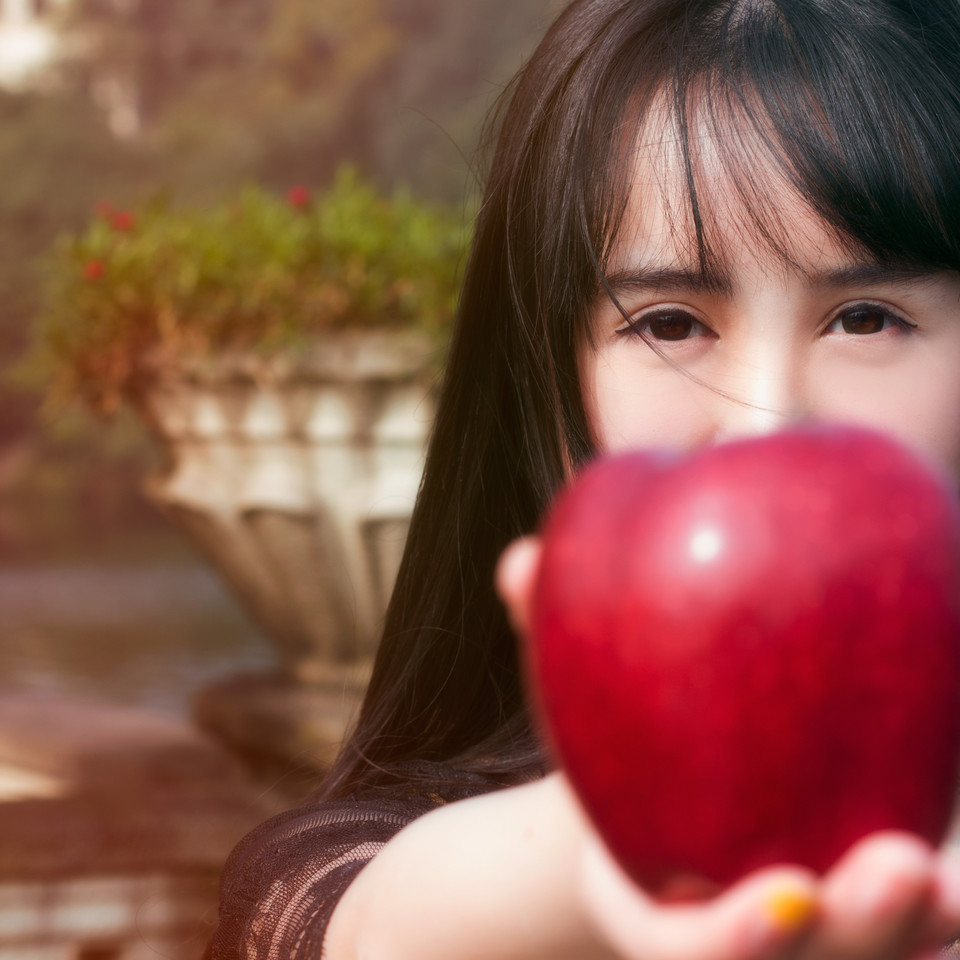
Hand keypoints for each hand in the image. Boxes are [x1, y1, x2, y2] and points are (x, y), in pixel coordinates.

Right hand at [496, 537, 959, 959]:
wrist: (656, 790)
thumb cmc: (612, 732)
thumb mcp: (573, 687)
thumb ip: (546, 629)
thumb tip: (515, 562)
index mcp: (648, 902)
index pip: (686, 955)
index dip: (739, 938)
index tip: (791, 891)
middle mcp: (730, 936)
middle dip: (861, 937)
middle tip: (905, 865)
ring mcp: (797, 935)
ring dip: (917, 931)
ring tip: (948, 876)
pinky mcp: (846, 905)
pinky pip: (904, 929)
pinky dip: (938, 913)